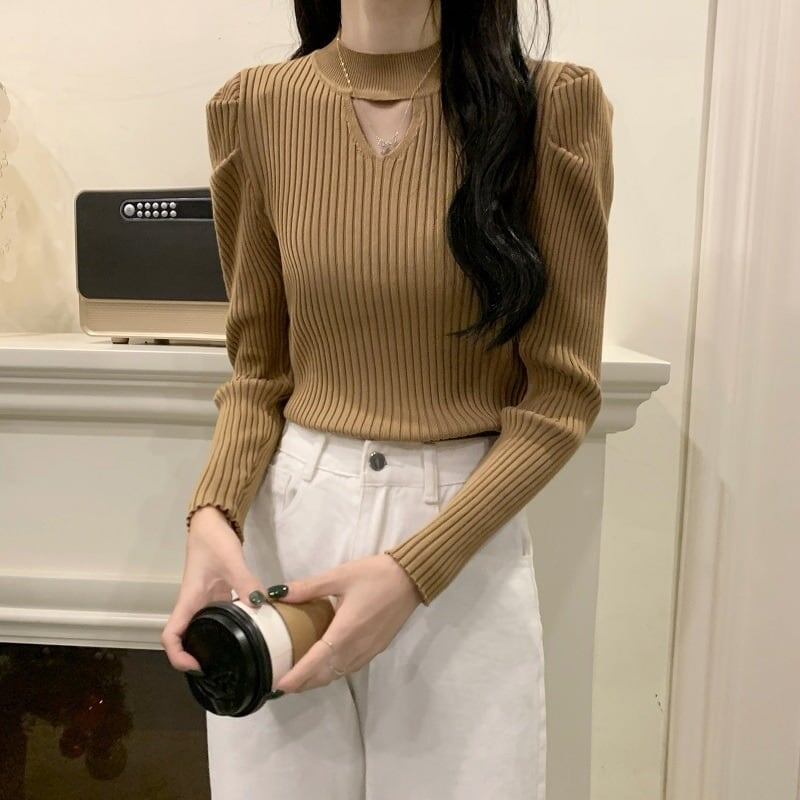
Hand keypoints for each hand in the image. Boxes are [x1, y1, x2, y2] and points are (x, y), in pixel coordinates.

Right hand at [161, 506, 272, 672]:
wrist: (212, 521)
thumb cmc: (214, 540)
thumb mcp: (231, 560)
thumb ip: (246, 582)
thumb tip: (263, 606)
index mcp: (188, 600)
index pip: (170, 636)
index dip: (178, 657)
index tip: (197, 666)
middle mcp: (193, 605)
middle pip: (186, 640)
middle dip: (197, 658)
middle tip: (224, 670)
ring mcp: (205, 601)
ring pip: (203, 630)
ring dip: (213, 645)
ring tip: (238, 658)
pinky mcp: (217, 595)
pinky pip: (220, 618)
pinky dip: (231, 628)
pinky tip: (251, 632)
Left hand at [272, 553, 422, 693]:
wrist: (410, 578)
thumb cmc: (374, 575)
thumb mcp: (339, 576)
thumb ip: (308, 588)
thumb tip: (277, 593)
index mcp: (344, 632)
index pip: (315, 662)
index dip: (297, 677)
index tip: (279, 685)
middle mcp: (356, 648)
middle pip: (326, 675)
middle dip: (304, 683)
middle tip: (283, 682)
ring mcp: (369, 651)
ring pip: (339, 674)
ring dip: (319, 679)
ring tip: (301, 675)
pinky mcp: (378, 649)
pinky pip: (351, 667)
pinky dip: (335, 671)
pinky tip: (327, 662)